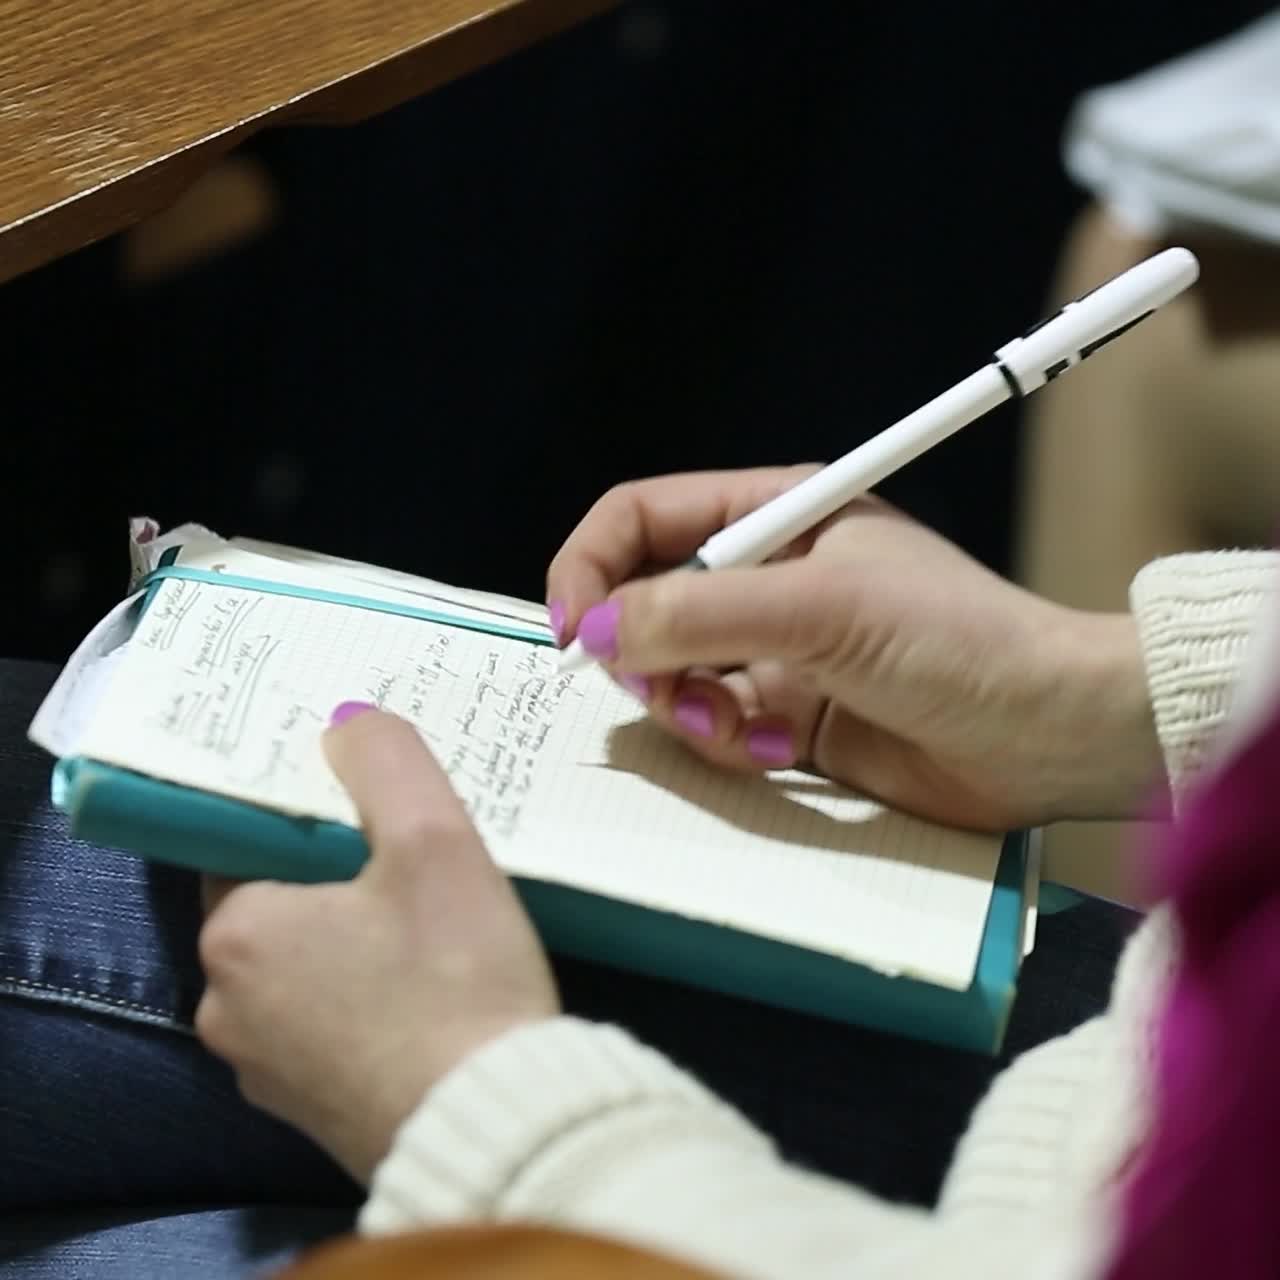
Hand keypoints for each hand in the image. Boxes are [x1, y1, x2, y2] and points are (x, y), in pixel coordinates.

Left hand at [195, 707, 558, 1182]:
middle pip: (277, 909)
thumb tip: (346, 723)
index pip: (244, 843)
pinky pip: (328, 1028)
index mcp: (236, 933)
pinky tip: (424, 993)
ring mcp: (265, 1071)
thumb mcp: (433, 840)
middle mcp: (225, 1007)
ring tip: (427, 925)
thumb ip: (385, 762)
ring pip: (303, 971)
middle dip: (335, 880)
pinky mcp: (311, 1115)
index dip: (304, 815)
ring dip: (352, 943)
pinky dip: (365, 1003)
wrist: (496, 1123)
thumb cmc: (453, 974)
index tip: (362, 805)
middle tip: (410, 859)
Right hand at [547, 467, 1162, 830]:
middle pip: (642, 604)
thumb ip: (702, 612)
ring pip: (669, 676)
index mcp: (774, 517)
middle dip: (644, 656)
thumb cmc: (958, 641)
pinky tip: (783, 748)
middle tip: (676, 692)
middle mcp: (764, 579)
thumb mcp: (826, 608)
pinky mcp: (788, 717)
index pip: (640, 519)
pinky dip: (729, 744)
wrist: (1045, 733)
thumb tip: (597, 633)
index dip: (592, 567)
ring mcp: (773, 651)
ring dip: (687, 708)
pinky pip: (714, 728)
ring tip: (741, 727)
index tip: (575, 632)